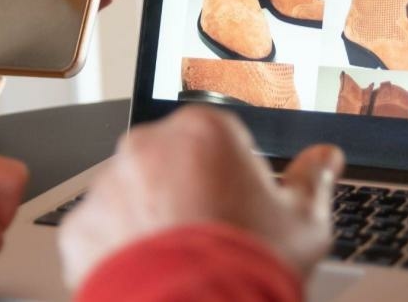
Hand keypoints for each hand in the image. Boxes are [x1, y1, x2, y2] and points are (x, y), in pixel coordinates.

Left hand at [58, 106, 344, 289]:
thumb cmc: (249, 268)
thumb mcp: (304, 223)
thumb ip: (313, 180)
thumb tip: (327, 158)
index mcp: (204, 131)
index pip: (220, 140)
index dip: (236, 178)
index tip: (242, 209)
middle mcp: (149, 146)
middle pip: (172, 163)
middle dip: (188, 193)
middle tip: (212, 239)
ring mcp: (108, 185)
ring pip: (133, 196)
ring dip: (151, 220)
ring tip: (180, 263)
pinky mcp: (80, 226)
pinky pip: (101, 232)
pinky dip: (119, 251)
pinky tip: (153, 275)